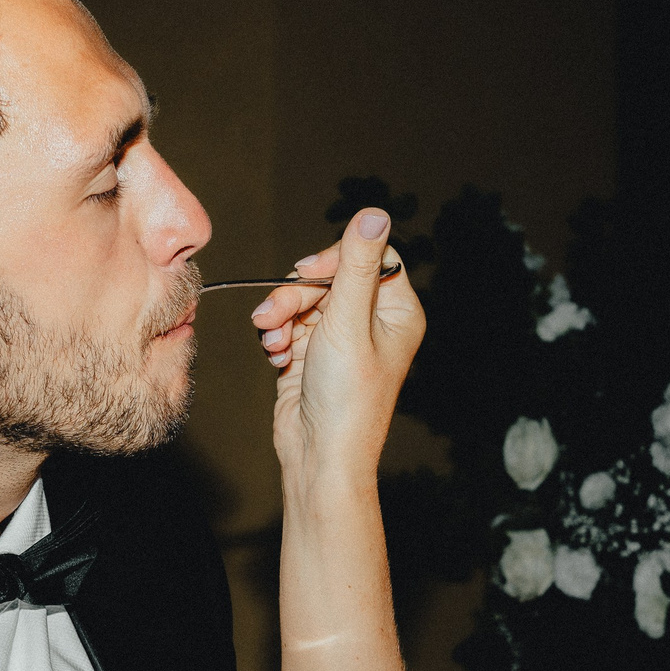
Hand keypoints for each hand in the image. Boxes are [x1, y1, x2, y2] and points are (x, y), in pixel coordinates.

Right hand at [250, 207, 426, 483]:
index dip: (335, 259)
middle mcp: (372, 323)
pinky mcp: (312, 356)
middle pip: (327, 277)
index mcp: (397, 312)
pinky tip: (276, 359)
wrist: (319, 458)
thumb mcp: (348, 322)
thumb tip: (375, 212)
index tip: (308, 273)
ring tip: (272, 341)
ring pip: (302, 301)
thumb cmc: (346, 400)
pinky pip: (288, 326)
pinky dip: (277, 337)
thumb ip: (356, 265)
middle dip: (295, 295)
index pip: (369, 256)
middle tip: (276, 316)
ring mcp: (341, 339)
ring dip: (280, 316)